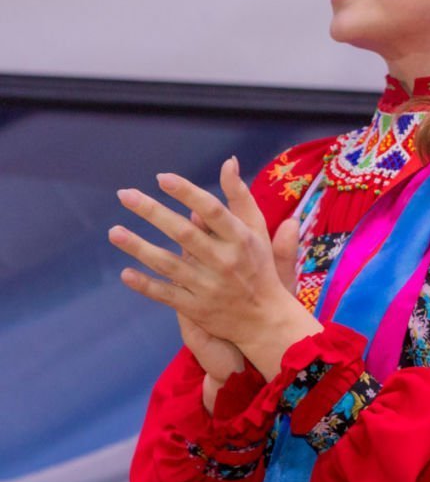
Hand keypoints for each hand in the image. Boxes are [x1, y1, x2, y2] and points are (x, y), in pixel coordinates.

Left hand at [111, 156, 320, 377]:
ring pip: (168, 264)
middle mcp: (224, 260)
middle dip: (153, 212)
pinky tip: (125, 273)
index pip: (212, 210)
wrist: (265, 318)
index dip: (187, 192)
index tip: (162, 178)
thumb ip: (240, 197)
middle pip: (184, 233)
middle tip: (125, 195)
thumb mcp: (257, 229)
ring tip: (113, 231)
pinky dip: (146, 285)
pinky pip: (166, 294)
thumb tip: (228, 162)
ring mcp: (208, 285)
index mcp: (241, 238)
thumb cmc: (259, 266)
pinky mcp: (196, 307)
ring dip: (139, 247)